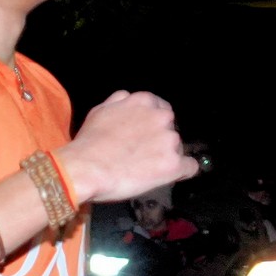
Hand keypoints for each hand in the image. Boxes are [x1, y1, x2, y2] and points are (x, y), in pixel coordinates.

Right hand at [56, 90, 197, 207]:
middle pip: (171, 130)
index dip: (153, 127)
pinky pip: (189, 168)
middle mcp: (162, 117)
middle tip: (141, 156)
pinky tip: (167, 176)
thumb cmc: (89, 142)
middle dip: (160, 142)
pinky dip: (181, 172)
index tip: (144, 138)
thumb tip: (127, 98)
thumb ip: (119, 101)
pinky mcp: (173, 165)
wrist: (86, 168)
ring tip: (144, 170)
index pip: (162, 111)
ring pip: (178, 149)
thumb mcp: (99, 110)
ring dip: (166, 157)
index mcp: (145, 101)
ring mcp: (170, 141)